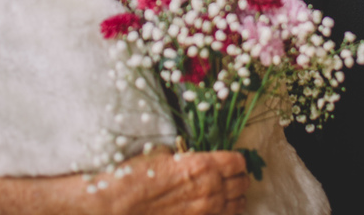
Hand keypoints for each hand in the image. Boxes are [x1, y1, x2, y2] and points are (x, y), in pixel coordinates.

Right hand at [110, 148, 248, 214]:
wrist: (120, 207)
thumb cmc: (136, 177)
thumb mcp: (162, 154)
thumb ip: (184, 157)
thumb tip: (189, 155)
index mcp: (203, 166)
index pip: (238, 161)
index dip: (235, 160)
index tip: (230, 160)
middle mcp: (211, 190)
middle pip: (242, 183)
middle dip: (238, 178)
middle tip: (231, 176)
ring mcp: (207, 212)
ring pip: (238, 205)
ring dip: (234, 197)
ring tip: (226, 194)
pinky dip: (223, 213)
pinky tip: (214, 209)